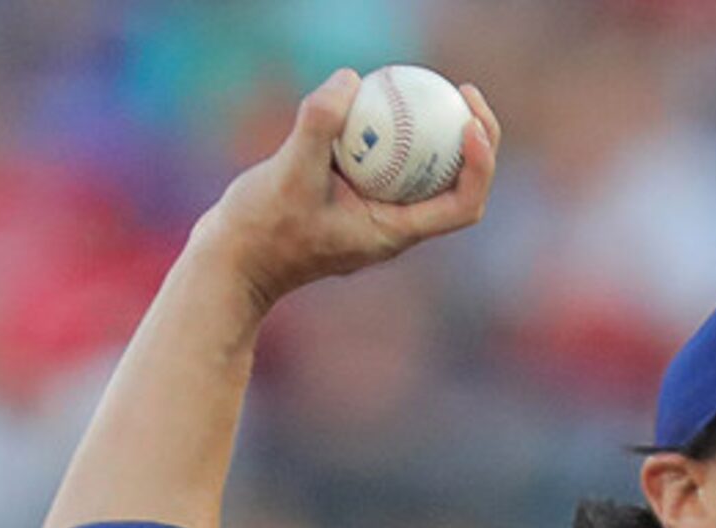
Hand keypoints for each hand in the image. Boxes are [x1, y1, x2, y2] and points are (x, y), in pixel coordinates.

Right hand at [192, 68, 501, 316]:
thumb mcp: (287, 174)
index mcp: (395, 233)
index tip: (471, 124)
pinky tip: (376, 92)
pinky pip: (388, 159)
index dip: (480, 165)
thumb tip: (350, 79)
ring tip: (431, 85)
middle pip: (457, 185)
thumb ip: (318, 126)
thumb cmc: (262, 229)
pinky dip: (392, 129)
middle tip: (464, 91)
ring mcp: (377, 212)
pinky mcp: (355, 197)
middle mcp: (395, 225)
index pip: (462, 206)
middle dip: (475, 139)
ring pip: (425, 170)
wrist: (235, 260)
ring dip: (439, 132)